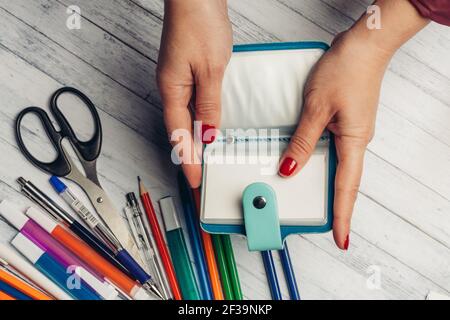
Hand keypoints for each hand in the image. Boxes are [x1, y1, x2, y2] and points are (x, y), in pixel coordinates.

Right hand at [157, 0, 231, 187]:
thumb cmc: (199, 23)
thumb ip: (210, 104)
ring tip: (204, 161)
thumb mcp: (210, 69)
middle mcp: (170, 88)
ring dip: (195, 140)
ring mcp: (177, 79)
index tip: (196, 181)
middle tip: (200, 177)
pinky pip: (191, 104)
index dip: (188, 160)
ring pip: (185, 119)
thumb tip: (209, 133)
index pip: (180, 135)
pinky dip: (199, 121)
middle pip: (179, 130)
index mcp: (172, 90)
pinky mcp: (186, 72)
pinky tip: (207, 128)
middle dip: (189, 156)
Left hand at [278, 0, 427, 249]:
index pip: (346, 188)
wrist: (364, 45)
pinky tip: (310, 165)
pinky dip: (321, 161)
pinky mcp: (346, 121)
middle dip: (336, 206)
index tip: (341, 239)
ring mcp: (352, 131)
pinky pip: (333, 149)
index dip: (342, 215)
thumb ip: (303, 141)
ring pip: (337, 165)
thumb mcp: (316, 108)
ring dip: (326, 183)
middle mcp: (356, 141)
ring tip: (316, 202)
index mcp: (354, 141)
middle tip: (328, 227)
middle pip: (344, 181)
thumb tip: (289, 169)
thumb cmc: (346, 70)